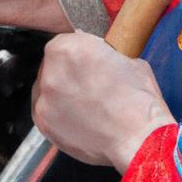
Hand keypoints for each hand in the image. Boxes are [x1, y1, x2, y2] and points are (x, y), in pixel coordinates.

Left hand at [32, 33, 174, 172]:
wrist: (139, 139)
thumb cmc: (139, 101)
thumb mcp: (130, 62)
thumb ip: (104, 56)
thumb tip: (99, 58)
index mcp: (70, 49)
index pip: (64, 42)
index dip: (78, 52)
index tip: (88, 62)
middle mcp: (51, 71)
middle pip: (52, 65)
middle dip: (67, 72)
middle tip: (87, 85)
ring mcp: (43, 98)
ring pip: (45, 88)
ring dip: (60, 92)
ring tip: (84, 105)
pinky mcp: (42, 122)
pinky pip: (45, 111)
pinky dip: (57, 113)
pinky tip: (78, 119)